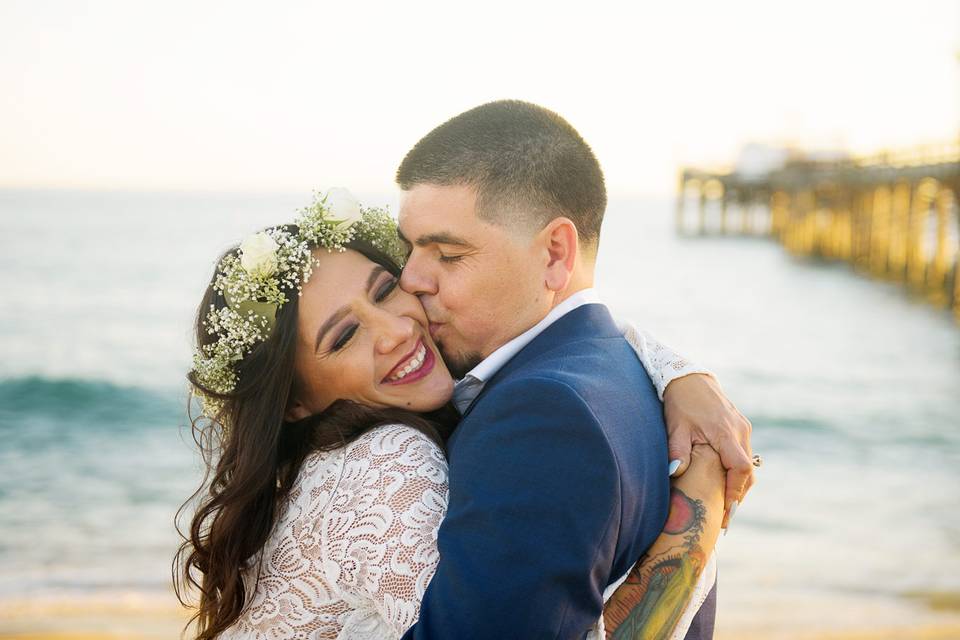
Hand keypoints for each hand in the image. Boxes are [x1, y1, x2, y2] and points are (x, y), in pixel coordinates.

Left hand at [662, 373, 752, 528]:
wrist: (689, 378)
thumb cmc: (681, 402)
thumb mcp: (675, 426)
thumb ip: (677, 450)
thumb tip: (675, 474)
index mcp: (725, 432)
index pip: (740, 468)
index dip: (735, 491)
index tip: (727, 510)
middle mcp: (739, 431)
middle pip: (748, 471)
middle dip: (738, 495)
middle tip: (725, 517)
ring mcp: (742, 428)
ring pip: (747, 464)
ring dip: (738, 484)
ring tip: (725, 505)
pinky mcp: (740, 427)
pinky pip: (743, 454)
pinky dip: (737, 471)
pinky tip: (724, 483)